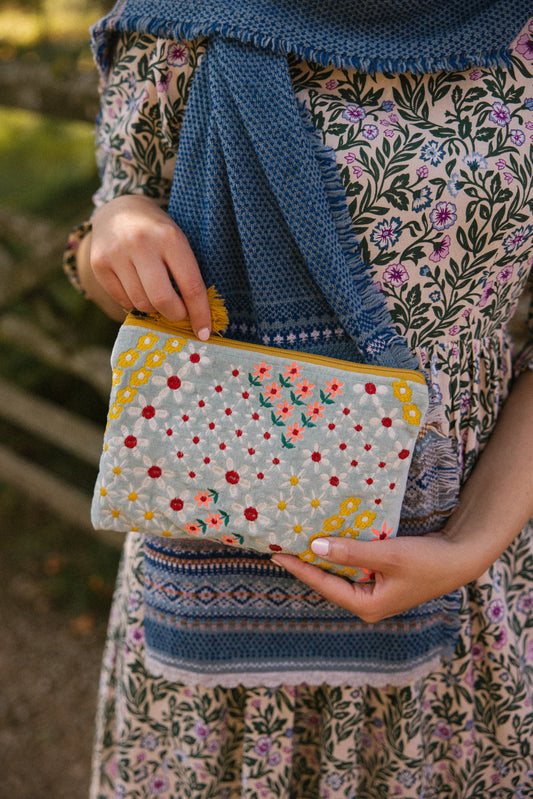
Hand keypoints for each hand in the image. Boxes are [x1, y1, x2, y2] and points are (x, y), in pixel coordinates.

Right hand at [88, 195, 211, 335]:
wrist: (119, 209)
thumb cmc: (158, 232)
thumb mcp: (177, 241)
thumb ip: (186, 273)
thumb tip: (196, 317)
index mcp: (170, 238)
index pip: (190, 286)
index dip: (199, 314)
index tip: (204, 333)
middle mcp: (141, 244)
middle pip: (163, 300)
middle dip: (175, 315)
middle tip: (179, 314)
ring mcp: (116, 253)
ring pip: (141, 303)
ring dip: (154, 308)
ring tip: (157, 294)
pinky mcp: (98, 263)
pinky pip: (123, 300)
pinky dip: (134, 303)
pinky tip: (138, 288)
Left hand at [271, 531, 482, 621]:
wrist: (460, 558)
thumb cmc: (426, 561)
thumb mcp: (387, 555)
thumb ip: (351, 552)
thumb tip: (316, 547)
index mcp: (367, 606)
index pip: (324, 585)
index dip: (300, 568)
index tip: (277, 555)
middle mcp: (367, 604)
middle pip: (328, 582)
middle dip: (306, 565)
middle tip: (281, 547)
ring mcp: (374, 593)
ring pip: (340, 575)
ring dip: (322, 559)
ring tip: (297, 543)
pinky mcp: (381, 581)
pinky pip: (352, 569)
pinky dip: (339, 555)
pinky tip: (328, 541)